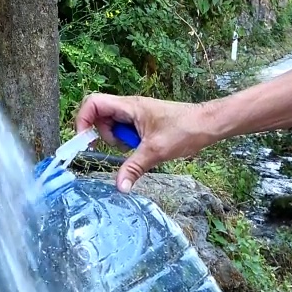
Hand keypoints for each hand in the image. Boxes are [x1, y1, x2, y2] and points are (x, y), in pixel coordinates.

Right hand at [74, 93, 213, 191]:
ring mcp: (137, 114)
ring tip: (137, 148)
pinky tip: (143, 148)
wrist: (208, 125)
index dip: (83, 119)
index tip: (86, 141)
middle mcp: (130, 107)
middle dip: (104, 135)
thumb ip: (134, 168)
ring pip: (112, 125)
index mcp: (129, 106)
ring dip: (117, 140)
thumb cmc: (185, 130)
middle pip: (100, 116)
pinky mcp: (144, 122)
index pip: (93, 103)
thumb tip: (119, 187)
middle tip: (121, 147)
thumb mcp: (156, 152)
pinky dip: (128, 141)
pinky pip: (125, 130)